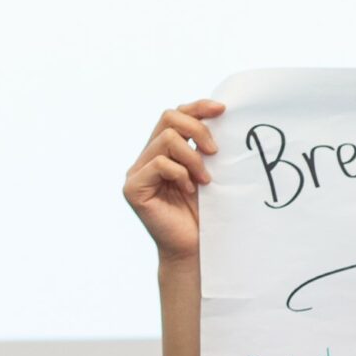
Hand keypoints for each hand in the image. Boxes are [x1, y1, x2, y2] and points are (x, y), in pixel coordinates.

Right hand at [123, 100, 223, 263]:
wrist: (194, 248)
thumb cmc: (203, 212)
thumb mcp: (206, 170)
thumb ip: (203, 145)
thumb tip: (219, 113)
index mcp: (161, 150)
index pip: (175, 115)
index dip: (198, 107)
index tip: (222, 110)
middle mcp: (145, 158)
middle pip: (168, 118)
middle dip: (197, 129)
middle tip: (215, 152)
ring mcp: (136, 173)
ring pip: (166, 140)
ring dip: (193, 157)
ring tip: (205, 179)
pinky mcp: (133, 188)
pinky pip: (160, 163)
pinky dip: (180, 174)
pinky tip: (188, 190)